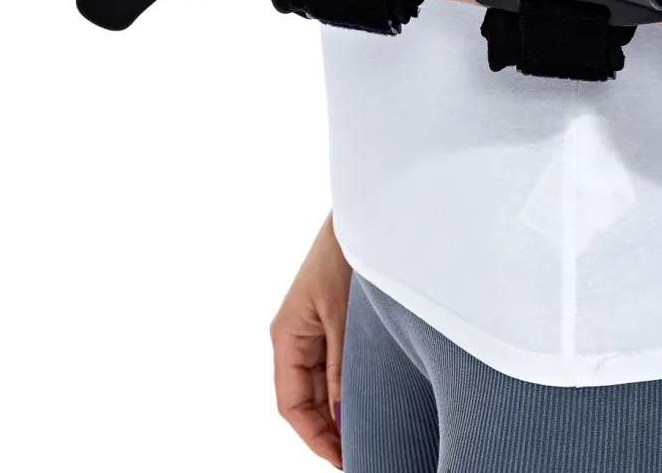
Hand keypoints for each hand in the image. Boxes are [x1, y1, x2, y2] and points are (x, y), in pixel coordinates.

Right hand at [272, 215, 350, 468]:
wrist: (369, 213)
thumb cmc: (346, 255)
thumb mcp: (343, 318)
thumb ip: (342, 369)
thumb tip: (343, 420)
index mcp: (286, 336)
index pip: (291, 404)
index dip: (314, 437)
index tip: (343, 460)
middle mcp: (296, 336)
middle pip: (308, 399)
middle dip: (332, 429)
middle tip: (364, 453)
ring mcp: (315, 328)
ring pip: (325, 384)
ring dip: (344, 408)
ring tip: (374, 433)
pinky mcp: (335, 320)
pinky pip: (338, 365)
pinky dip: (352, 385)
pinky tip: (375, 398)